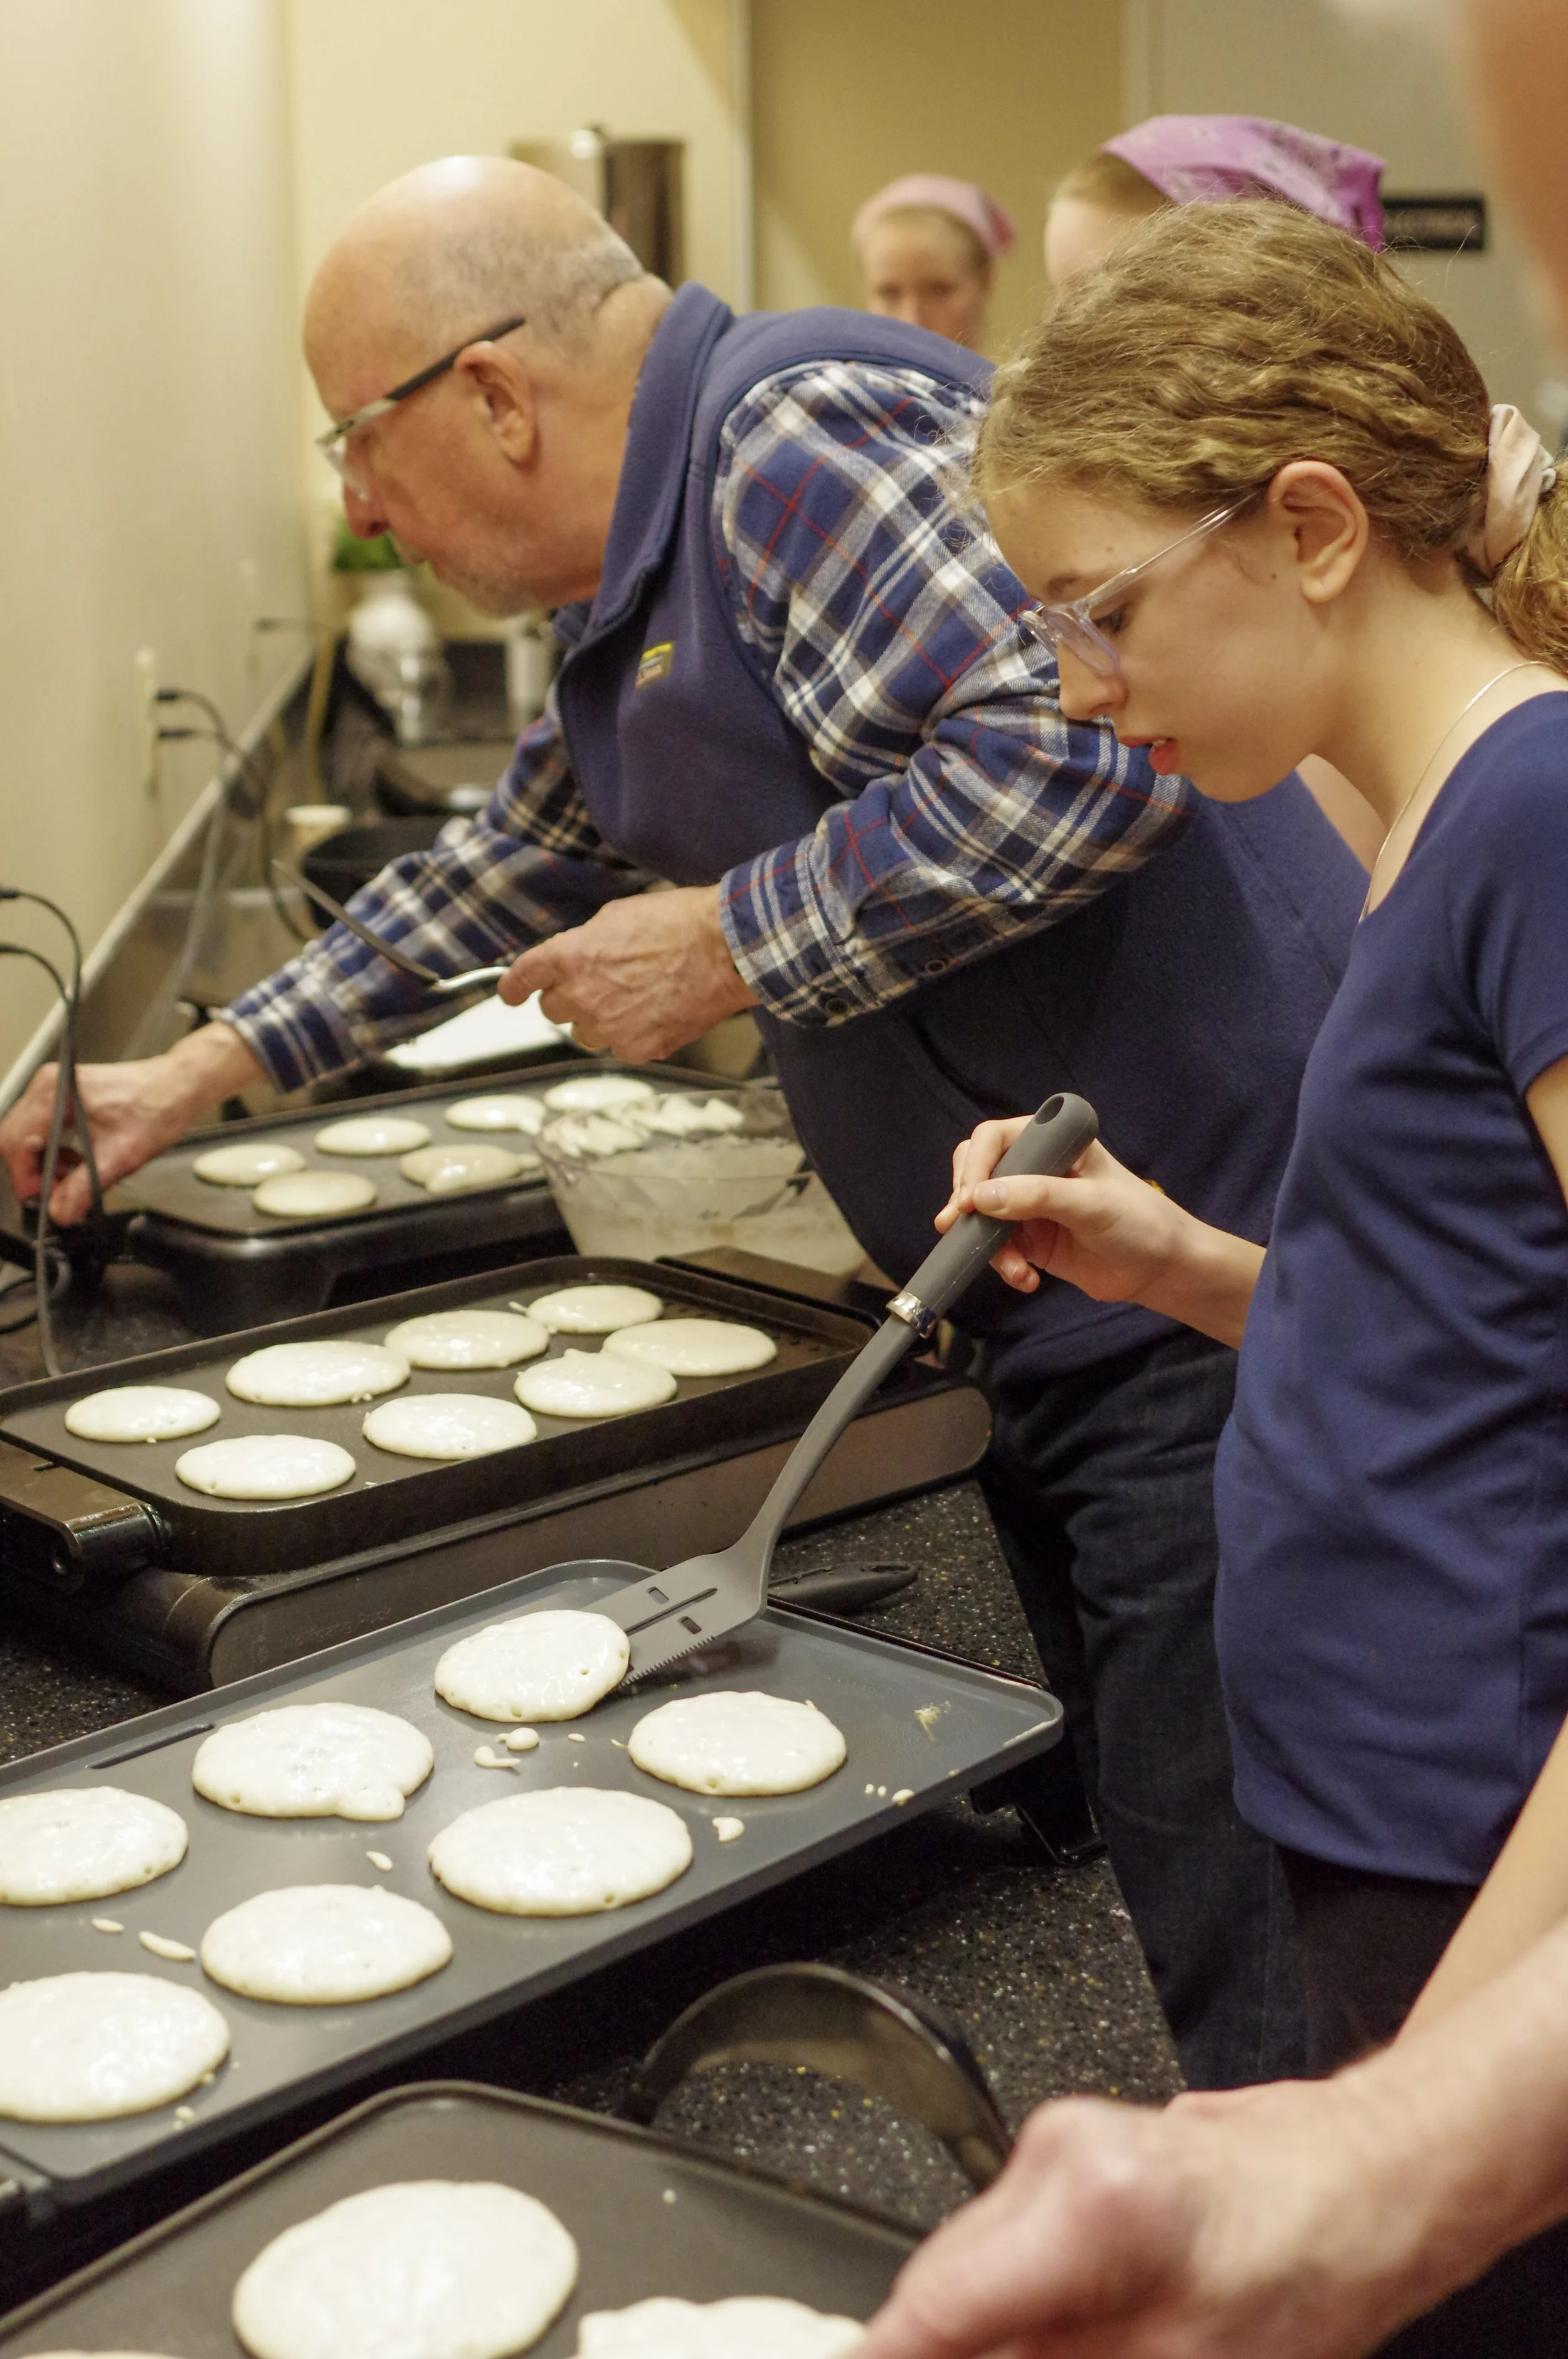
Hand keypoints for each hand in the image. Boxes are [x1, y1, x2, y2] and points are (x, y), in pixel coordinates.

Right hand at [0, 1023, 264, 1223]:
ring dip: (45, 1162)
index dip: (25, 1177)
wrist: (178, 1086)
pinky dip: (54, 1151)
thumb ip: (85, 1186)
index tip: (41, 1199)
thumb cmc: (157, 1106)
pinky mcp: (63, 1096)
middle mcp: (48, 1086)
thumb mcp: (121, 1155)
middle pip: (15, 1138)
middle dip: (34, 1171)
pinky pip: (43, 1129)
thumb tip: (60, 1210)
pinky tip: (77, 1161)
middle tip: (57, 1192)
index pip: (16, 1141)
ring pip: (27, 1135)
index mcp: (56, 1094)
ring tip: (73, 1176)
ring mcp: (54, 1089)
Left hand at [499, 886, 757, 1060]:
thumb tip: (577, 957)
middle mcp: (583, 996)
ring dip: (600, 1020)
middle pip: (552, 1011)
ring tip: (635, 999)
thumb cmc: (680, 923)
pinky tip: (656, 1012)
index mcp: (571, 957)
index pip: (523, 978)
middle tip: (602, 984)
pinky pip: (620, 1048)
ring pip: (585, 1034)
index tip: (510, 994)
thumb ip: (586, 942)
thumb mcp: (618, 916)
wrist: (726, 950)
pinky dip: (633, 1035)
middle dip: (571, 998)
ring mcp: (610, 1027)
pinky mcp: (638, 1048)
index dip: (513, 988)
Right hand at [858, 2078, 1443, 2358]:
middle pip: (938, 2285)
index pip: (932, 2307)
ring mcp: (1055, 2140)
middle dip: (936, 2348)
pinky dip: (1011, 2303)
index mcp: (1086, 2209)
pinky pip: (1004, 2244)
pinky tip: (1057, 2338)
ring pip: (968, 2266)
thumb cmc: (1307, 2276)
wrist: (1364, 2186)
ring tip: (1056, 2351)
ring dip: (979, 2332)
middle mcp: (1053, 2153)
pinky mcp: (1068, 2149)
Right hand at [936, 1122, 1184, 1305]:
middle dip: (968, 1203)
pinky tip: (1026, 1279)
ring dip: (988, 1244)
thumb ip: (1037, 1197)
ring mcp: (1030, 1204)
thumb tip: (980, 1198)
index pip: (996, 1139)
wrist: (1161, 1269)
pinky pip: (998, 1248)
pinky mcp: (1031, 1239)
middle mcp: (1037, 1168)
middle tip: (959, 1227)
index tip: (969, 1201)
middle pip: (978, 1172)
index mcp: (1055, 1142)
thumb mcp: (1090, 1204)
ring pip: (983, 1215)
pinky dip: (1005, 1265)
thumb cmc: (1138, 1221)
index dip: (975, 1166)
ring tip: (1014, 1268)